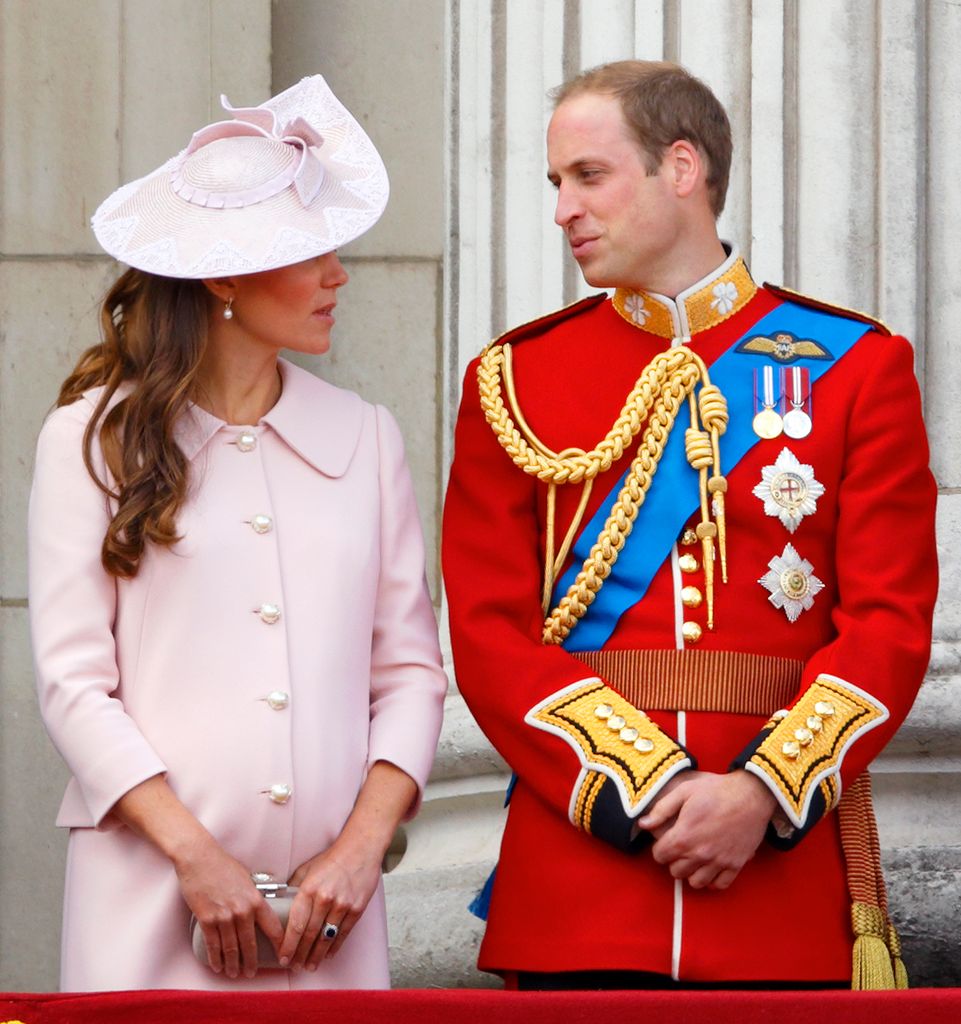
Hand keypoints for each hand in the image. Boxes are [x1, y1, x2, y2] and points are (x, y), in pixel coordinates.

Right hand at [173, 838, 283, 978]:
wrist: (199, 858)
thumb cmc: (223, 865)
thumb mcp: (247, 879)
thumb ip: (253, 896)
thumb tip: (258, 910)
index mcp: (256, 900)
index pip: (273, 927)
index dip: (279, 945)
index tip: (282, 956)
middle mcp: (242, 911)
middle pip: (250, 944)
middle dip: (251, 962)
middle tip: (251, 973)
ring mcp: (224, 917)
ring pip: (231, 949)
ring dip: (233, 964)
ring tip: (235, 973)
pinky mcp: (207, 919)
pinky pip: (213, 945)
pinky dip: (216, 958)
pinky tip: (218, 965)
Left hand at [278, 846, 382, 970]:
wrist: (360, 849)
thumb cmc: (333, 858)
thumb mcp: (307, 869)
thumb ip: (294, 887)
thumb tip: (281, 904)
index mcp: (309, 889)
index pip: (295, 924)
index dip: (288, 944)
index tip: (283, 956)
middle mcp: (325, 898)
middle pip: (309, 935)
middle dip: (300, 954)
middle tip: (294, 965)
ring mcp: (342, 905)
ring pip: (326, 938)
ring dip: (316, 955)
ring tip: (310, 965)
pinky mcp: (357, 908)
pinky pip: (343, 933)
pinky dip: (335, 947)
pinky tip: (328, 954)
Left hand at [638, 770, 776, 889]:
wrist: (751, 795)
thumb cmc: (716, 791)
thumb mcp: (684, 791)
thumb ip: (661, 809)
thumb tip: (643, 824)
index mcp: (684, 836)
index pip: (660, 856)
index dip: (659, 848)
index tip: (666, 841)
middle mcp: (700, 854)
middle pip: (676, 872)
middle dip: (674, 860)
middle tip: (680, 848)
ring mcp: (719, 861)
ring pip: (696, 882)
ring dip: (692, 872)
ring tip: (694, 858)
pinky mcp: (736, 864)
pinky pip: (719, 884)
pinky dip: (713, 880)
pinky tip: (710, 867)